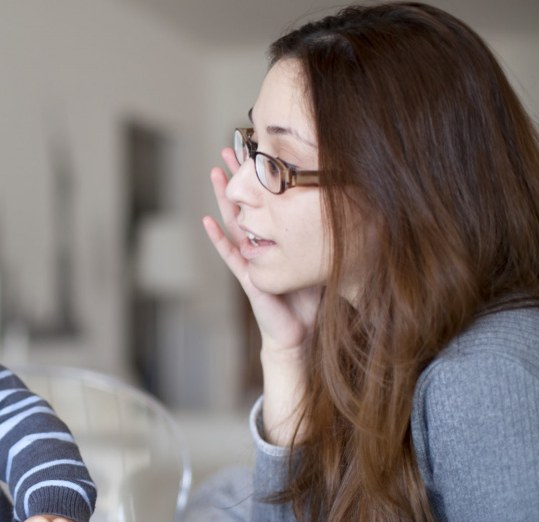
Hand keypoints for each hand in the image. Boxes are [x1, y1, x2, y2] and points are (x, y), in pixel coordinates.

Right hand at [204, 148, 320, 355]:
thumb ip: (325, 238)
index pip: (266, 202)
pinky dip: (219, 239)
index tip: (256, 151)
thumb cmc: (309, 300)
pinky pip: (231, 255)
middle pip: (245, 204)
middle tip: (228, 149)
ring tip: (215, 174)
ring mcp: (251, 259)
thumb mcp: (321, 259)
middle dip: (237, 178)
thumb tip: (352, 209)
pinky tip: (208, 222)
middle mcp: (260, 245)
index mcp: (276, 240)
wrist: (300, 332)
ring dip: (223, 199)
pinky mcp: (249, 277)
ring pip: (233, 222)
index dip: (259, 178)